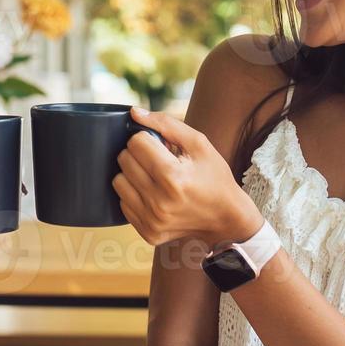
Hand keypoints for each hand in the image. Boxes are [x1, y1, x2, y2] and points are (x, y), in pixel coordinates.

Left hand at [112, 107, 263, 246]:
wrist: (226, 218)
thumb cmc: (214, 177)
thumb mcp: (199, 144)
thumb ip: (166, 124)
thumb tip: (134, 113)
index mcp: (173, 176)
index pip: (136, 142)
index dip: (147, 138)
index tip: (161, 145)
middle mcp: (159, 201)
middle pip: (124, 160)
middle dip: (139, 154)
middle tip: (158, 160)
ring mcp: (152, 220)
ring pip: (118, 181)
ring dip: (133, 174)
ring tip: (154, 177)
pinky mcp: (148, 232)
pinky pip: (123, 203)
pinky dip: (135, 194)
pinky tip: (154, 194)